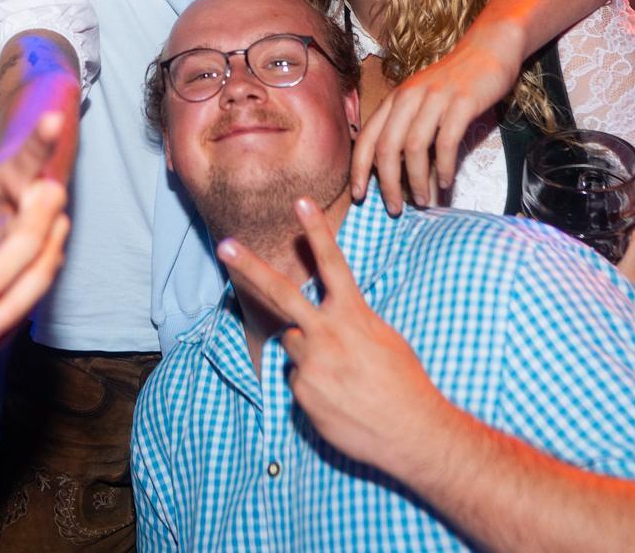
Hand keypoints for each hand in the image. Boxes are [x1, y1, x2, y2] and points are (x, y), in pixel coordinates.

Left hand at [0, 112, 71, 350]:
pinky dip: (15, 316)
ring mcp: (56, 233)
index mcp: (25, 174)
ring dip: (11, 309)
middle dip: (0, 278)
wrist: (26, 183)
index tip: (51, 123)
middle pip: (31, 244)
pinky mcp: (50, 260)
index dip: (43, 141)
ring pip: (42, 275)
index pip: (35, 154)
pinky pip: (36, 291)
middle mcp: (48, 204)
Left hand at [217, 199, 443, 471]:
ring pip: (293, 343)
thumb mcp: (384, 339)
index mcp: (354, 315)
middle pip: (281, 293)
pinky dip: (313, 385)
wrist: (411, 432)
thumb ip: (350, 323)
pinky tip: (338, 399)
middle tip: (224, 246)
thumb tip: (325, 323)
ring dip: (309, 351)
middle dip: (250, 267)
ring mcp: (310, 363)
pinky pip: (297, 379)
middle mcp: (327, 334)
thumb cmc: (404, 383)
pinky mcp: (300, 392)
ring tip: (343, 374)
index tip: (299, 201)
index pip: (332, 264)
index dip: (316, 231)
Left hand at [350, 26, 523, 212]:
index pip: (367, 138)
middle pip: (387, 147)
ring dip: (417, 180)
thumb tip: (401, 173)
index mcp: (395, 99)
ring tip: (424, 202)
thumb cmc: (455, 81)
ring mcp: (435, 98)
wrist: (488, 48)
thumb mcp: (423, 100)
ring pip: (414, 148)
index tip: (358, 196)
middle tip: (395, 209)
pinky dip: (444, 167)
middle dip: (388, 184)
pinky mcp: (462, 102)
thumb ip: (410, 129)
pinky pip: (446, 141)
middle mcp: (409, 97)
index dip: (359, 170)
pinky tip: (446, 182)